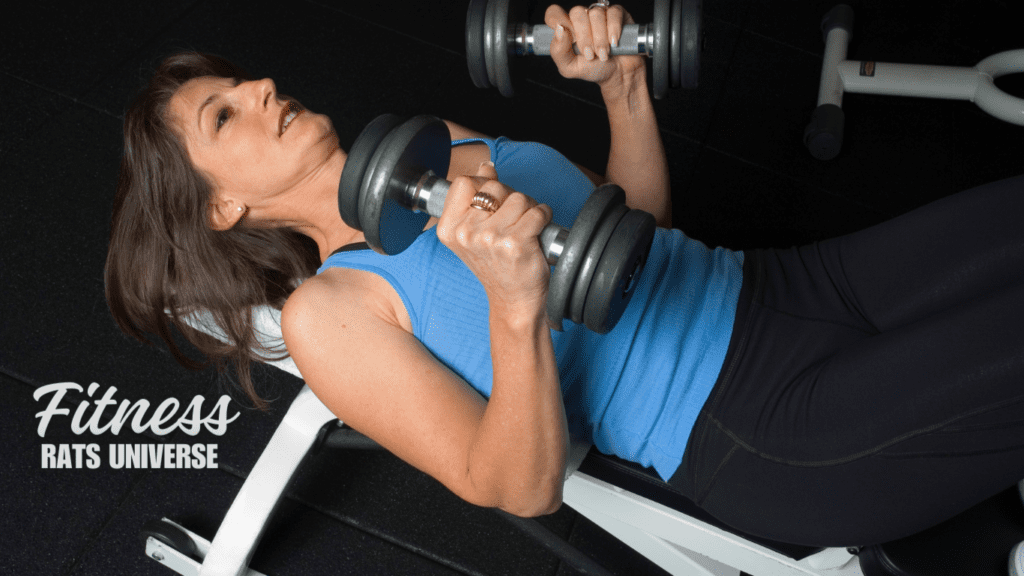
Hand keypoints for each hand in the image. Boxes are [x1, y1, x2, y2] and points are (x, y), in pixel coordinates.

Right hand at [436, 162, 553, 319]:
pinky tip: (537, 232)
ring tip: (525, 229)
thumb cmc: (497, 266)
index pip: (465, 182)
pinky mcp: (515, 243)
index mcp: (449, 229)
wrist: (513, 300)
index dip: (485, 186)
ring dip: (529, 209)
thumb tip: (486, 167)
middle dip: (510, 198)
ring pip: (519, 198)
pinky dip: (544, 217)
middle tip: (513, 221)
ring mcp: (490, 239)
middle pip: (495, 188)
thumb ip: (476, 198)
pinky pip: (537, 211)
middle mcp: (466, 233)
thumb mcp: (475, 233)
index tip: (494, 203)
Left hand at [544, 3, 644, 90]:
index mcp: (567, 28)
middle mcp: (582, 17)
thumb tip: (560, 30)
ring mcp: (599, 13)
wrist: (617, 74)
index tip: (570, 40)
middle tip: (590, 55)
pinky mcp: (617, 13)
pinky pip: (613, 13)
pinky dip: (613, 29)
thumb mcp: (570, 68)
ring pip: (595, 14)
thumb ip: (558, 51)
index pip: (554, 13)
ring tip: (603, 54)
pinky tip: (614, 43)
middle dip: (584, 37)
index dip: (559, 22)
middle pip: (577, 12)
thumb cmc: (592, 69)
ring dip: (600, 38)